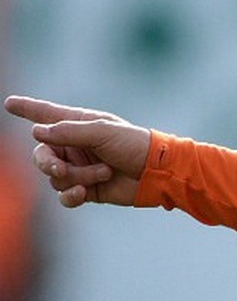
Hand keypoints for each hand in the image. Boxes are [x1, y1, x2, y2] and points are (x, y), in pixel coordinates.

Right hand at [4, 95, 151, 207]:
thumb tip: (36, 132)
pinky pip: (65, 196)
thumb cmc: (135, 145)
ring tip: (104, 172)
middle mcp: (76, 146)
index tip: (9, 103)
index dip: (27, 109)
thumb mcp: (102, 132)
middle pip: (41, 155)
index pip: (47, 115)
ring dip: (77, 176)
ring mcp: (81, 168)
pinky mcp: (88, 189)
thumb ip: (68, 131)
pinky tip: (83, 193)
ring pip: (55, 178)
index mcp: (80, 125)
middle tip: (60, 169)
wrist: (159, 173)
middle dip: (48, 163)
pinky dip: (71, 196)